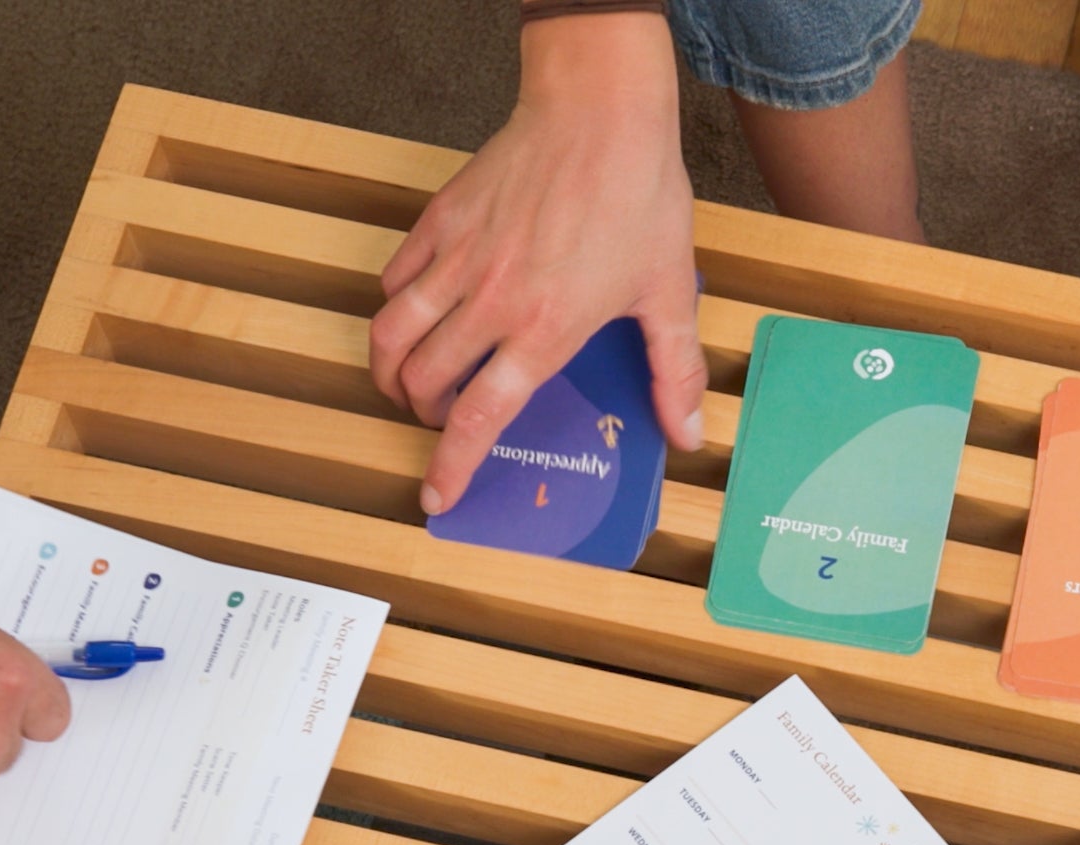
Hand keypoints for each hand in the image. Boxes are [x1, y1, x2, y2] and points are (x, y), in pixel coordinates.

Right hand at [369, 12, 708, 517]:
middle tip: (439, 418)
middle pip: (424, 382)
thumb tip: (688, 433)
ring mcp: (458, 260)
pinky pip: (394, 277)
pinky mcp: (441, 220)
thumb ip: (675, 370)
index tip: (436, 496)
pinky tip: (414, 310)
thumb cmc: (638, 196)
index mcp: (544, 332)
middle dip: (422, 414)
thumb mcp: (670, 291)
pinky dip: (394, 305)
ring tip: (408, 379)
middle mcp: (490, 304)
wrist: (600, 113)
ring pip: (392, 334)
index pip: (480, 418)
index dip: (452, 465)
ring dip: (391, 369)